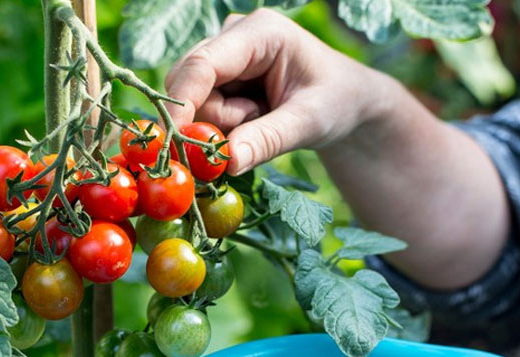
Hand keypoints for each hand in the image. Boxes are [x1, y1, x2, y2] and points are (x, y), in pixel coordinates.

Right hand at [164, 9, 395, 174]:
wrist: (345, 101)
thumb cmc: (336, 102)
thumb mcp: (309, 123)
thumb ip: (267, 140)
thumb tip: (227, 161)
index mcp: (261, 32)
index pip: (204, 64)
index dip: (184, 101)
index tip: (175, 140)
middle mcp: (234, 35)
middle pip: (190, 84)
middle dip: (212, 120)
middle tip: (254, 131)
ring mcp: (223, 54)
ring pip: (193, 100)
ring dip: (221, 126)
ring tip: (263, 120)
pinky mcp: (219, 74)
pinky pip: (201, 108)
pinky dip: (221, 126)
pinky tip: (252, 119)